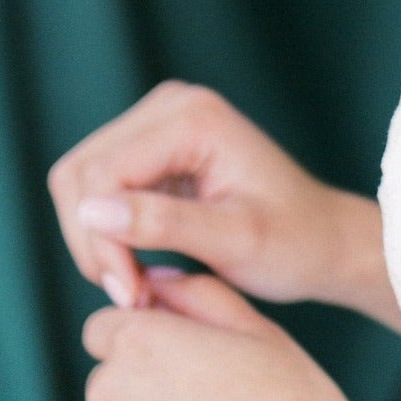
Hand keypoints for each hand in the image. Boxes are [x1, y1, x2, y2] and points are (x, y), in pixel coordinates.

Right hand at [48, 80, 400, 330]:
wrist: (321, 239)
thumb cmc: (293, 242)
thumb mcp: (236, 241)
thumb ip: (164, 225)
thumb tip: (92, 211)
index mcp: (194, 117)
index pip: (102, 175)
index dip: (100, 239)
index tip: (128, 294)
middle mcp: (170, 106)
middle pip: (80, 174)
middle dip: (93, 241)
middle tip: (129, 294)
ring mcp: (156, 123)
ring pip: (79, 183)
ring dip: (94, 240)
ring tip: (133, 286)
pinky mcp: (149, 148)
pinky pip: (96, 189)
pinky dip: (105, 234)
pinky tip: (136, 268)